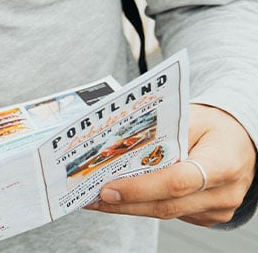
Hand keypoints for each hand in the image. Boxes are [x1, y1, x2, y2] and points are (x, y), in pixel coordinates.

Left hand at [89, 104, 256, 225]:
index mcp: (222, 163)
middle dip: (125, 203)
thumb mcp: (192, 118)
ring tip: (96, 198)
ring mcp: (218, 209)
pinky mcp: (209, 216)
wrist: (241, 141)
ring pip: (167, 212)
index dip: (140, 188)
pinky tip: (124, 198)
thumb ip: (161, 134)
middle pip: (167, 205)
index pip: (177, 182)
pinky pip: (173, 213)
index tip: (108, 189)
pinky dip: (146, 205)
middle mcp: (224, 192)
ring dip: (130, 206)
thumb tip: (120, 148)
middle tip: (90, 198)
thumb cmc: (215, 126)